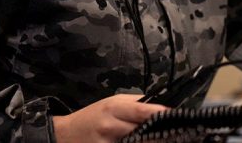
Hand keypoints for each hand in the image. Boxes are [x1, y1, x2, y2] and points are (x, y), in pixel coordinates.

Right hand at [52, 94, 167, 142]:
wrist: (65, 134)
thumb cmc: (93, 116)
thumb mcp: (112, 103)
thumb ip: (135, 105)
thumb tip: (162, 108)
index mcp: (114, 108)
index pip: (142, 111)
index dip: (161, 115)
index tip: (177, 118)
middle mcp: (110, 126)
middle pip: (142, 132)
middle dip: (160, 134)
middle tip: (176, 134)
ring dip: (151, 142)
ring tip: (168, 140)